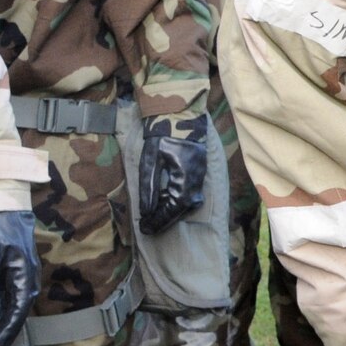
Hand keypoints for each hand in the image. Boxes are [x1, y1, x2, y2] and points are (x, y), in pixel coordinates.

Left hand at [0, 209, 39, 345]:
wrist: (1, 204)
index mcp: (25, 280)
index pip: (15, 317)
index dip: (3, 336)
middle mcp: (27, 282)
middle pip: (14, 316)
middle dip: (0, 334)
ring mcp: (21, 277)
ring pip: (10, 308)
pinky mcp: (11, 272)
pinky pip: (5, 298)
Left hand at [139, 116, 207, 232]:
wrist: (180, 116)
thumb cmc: (163, 137)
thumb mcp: (150, 162)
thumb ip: (149, 189)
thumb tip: (146, 211)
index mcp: (185, 181)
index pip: (172, 210)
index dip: (158, 221)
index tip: (145, 229)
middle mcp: (196, 184)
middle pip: (180, 210)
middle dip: (163, 219)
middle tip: (146, 227)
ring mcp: (200, 179)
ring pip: (185, 204)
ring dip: (169, 210)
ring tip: (151, 214)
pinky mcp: (199, 174)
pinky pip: (188, 194)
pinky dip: (175, 200)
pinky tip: (163, 199)